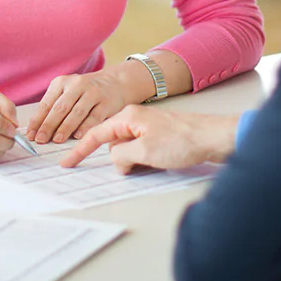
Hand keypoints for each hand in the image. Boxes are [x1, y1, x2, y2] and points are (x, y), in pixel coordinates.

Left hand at [26, 64, 139, 143]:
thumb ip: (53, 108)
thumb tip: (36, 130)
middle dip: (48, 125)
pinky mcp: (106, 102)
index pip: (46, 104)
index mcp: (62, 83)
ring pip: (76, 112)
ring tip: (56, 140)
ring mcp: (93, 93)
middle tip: (40, 139)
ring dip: (65, 128)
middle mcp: (77, 85)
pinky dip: (85, 127)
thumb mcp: (67, 93)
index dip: (37, 120)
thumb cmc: (84, 92)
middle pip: (60, 108)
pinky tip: (78, 136)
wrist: (115, 83)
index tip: (31, 135)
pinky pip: (94, 117)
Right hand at [60, 106, 237, 173]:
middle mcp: (136, 119)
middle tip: (140, 164)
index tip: (66, 163)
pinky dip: (144, 160)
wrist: (214, 138)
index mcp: (128, 116)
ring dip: (135, 162)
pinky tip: (159, 162)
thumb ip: (121, 157)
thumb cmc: (182, 141)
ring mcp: (148, 128)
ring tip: (157, 162)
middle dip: (119, 160)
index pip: (96, 134)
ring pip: (128, 150)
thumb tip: (116, 162)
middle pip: (113, 144)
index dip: (79, 150)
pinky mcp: (159, 137)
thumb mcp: (144, 152)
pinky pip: (141, 151)